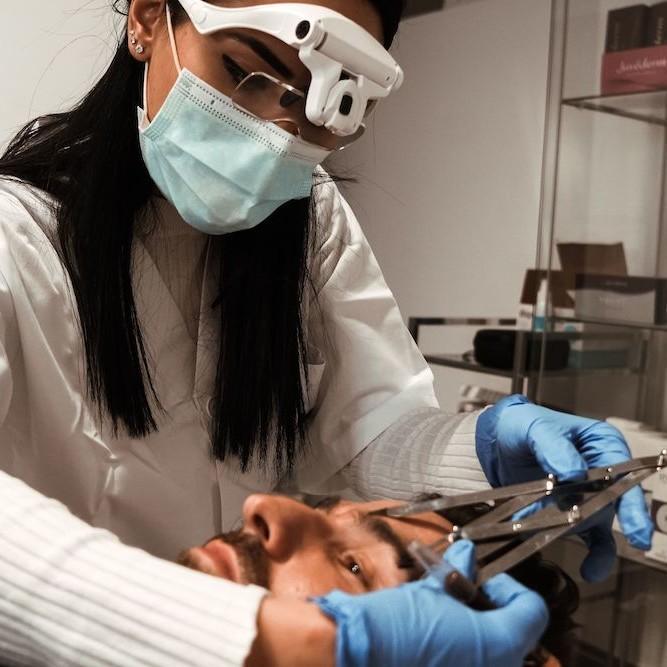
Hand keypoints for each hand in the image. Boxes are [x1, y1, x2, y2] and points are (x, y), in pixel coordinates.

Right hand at [313, 540, 547, 666]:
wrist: (359, 653)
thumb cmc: (397, 625)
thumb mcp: (432, 590)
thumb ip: (458, 572)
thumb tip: (467, 554)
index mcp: (500, 644)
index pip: (532, 611)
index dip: (511, 589)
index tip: (485, 580)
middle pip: (517, 634)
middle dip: (493, 609)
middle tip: (465, 593)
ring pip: (497, 652)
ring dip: (479, 628)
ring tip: (448, 612)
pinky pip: (474, 662)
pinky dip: (465, 648)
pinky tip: (439, 635)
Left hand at [476, 394, 653, 581]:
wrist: (496, 441)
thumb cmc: (521, 425)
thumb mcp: (535, 428)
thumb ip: (553, 446)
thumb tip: (573, 472)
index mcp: (601, 444)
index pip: (623, 470)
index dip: (631, 497)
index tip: (634, 523)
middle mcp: (602, 473)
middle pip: (618, 500)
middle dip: (624, 520)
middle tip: (635, 540)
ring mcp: (588, 496)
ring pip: (600, 523)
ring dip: (589, 537)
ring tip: (592, 564)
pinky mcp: (571, 515)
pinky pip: (588, 539)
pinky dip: (590, 556)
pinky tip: (589, 569)